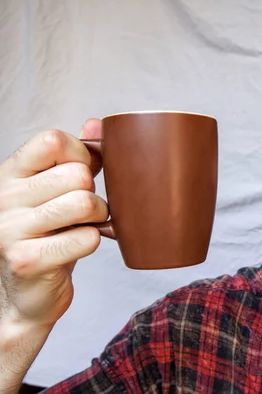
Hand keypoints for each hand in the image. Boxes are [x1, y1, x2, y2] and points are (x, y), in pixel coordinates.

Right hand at [0, 119, 108, 327]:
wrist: (26, 294)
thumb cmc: (47, 235)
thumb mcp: (54, 191)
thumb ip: (74, 158)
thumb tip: (97, 123)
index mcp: (10, 174)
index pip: (52, 140)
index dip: (81, 154)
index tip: (84, 174)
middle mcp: (3, 198)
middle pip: (77, 175)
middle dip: (95, 193)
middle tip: (86, 210)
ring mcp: (10, 230)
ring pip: (84, 203)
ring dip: (98, 217)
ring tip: (85, 226)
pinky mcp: (27, 260)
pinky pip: (86, 238)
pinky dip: (93, 242)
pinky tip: (78, 246)